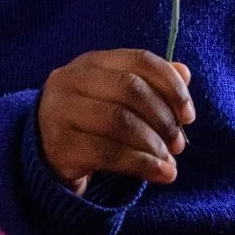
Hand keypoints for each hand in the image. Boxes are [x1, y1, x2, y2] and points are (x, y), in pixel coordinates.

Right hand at [37, 49, 194, 194]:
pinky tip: (160, 174)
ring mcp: (60, 112)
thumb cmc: (91, 123)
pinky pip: (108, 153)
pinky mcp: (59, 145)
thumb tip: (185, 72)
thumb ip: (150, 83)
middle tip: (179, 144)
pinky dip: (142, 164)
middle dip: (163, 118)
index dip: (170, 85)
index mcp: (91, 62)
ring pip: (120, 121)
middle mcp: (71, 80)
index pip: (140, 60)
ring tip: (169, 162)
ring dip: (153, 144)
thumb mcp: (117, 98)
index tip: (188, 115)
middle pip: (130, 89)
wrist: (45, 156)